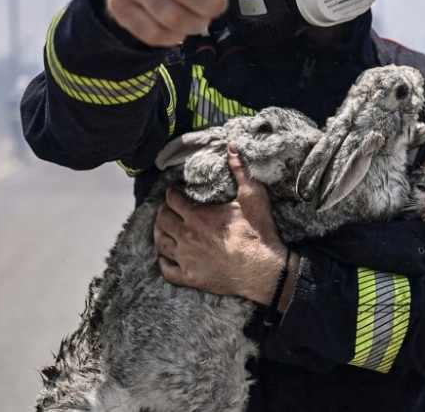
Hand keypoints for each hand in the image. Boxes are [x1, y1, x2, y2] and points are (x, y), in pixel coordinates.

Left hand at [154, 143, 292, 305]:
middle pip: (163, 220)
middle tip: (167, 209)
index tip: (173, 193)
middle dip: (163, 212)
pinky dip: (163, 262)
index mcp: (197, 216)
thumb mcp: (252, 196)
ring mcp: (186, 259)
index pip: (172, 200)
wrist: (265, 270)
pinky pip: (167, 270)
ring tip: (162, 229)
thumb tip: (232, 146)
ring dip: (159, 233)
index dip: (171, 194)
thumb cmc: (259, 233)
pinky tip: (165, 257)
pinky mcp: (190, 278)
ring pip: (161, 243)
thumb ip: (240, 170)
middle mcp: (186, 236)